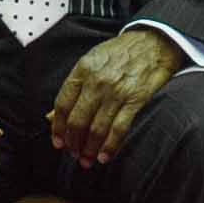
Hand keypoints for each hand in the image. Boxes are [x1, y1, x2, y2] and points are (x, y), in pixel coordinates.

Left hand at [48, 27, 185, 167]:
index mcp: (82, 70)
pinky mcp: (135, 100)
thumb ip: (72, 88)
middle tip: (73, 154)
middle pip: (78, 120)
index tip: (58, 142)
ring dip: (89, 149)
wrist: (152, 42)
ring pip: (97, 129)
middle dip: (73, 142)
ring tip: (87, 160)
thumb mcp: (90, 62)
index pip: (62, 104)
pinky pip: (119, 129)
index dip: (58, 127)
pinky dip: (110, 147)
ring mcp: (116, 92)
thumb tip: (51, 116)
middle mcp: (97, 82)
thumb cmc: (119, 53)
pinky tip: (105, 157)